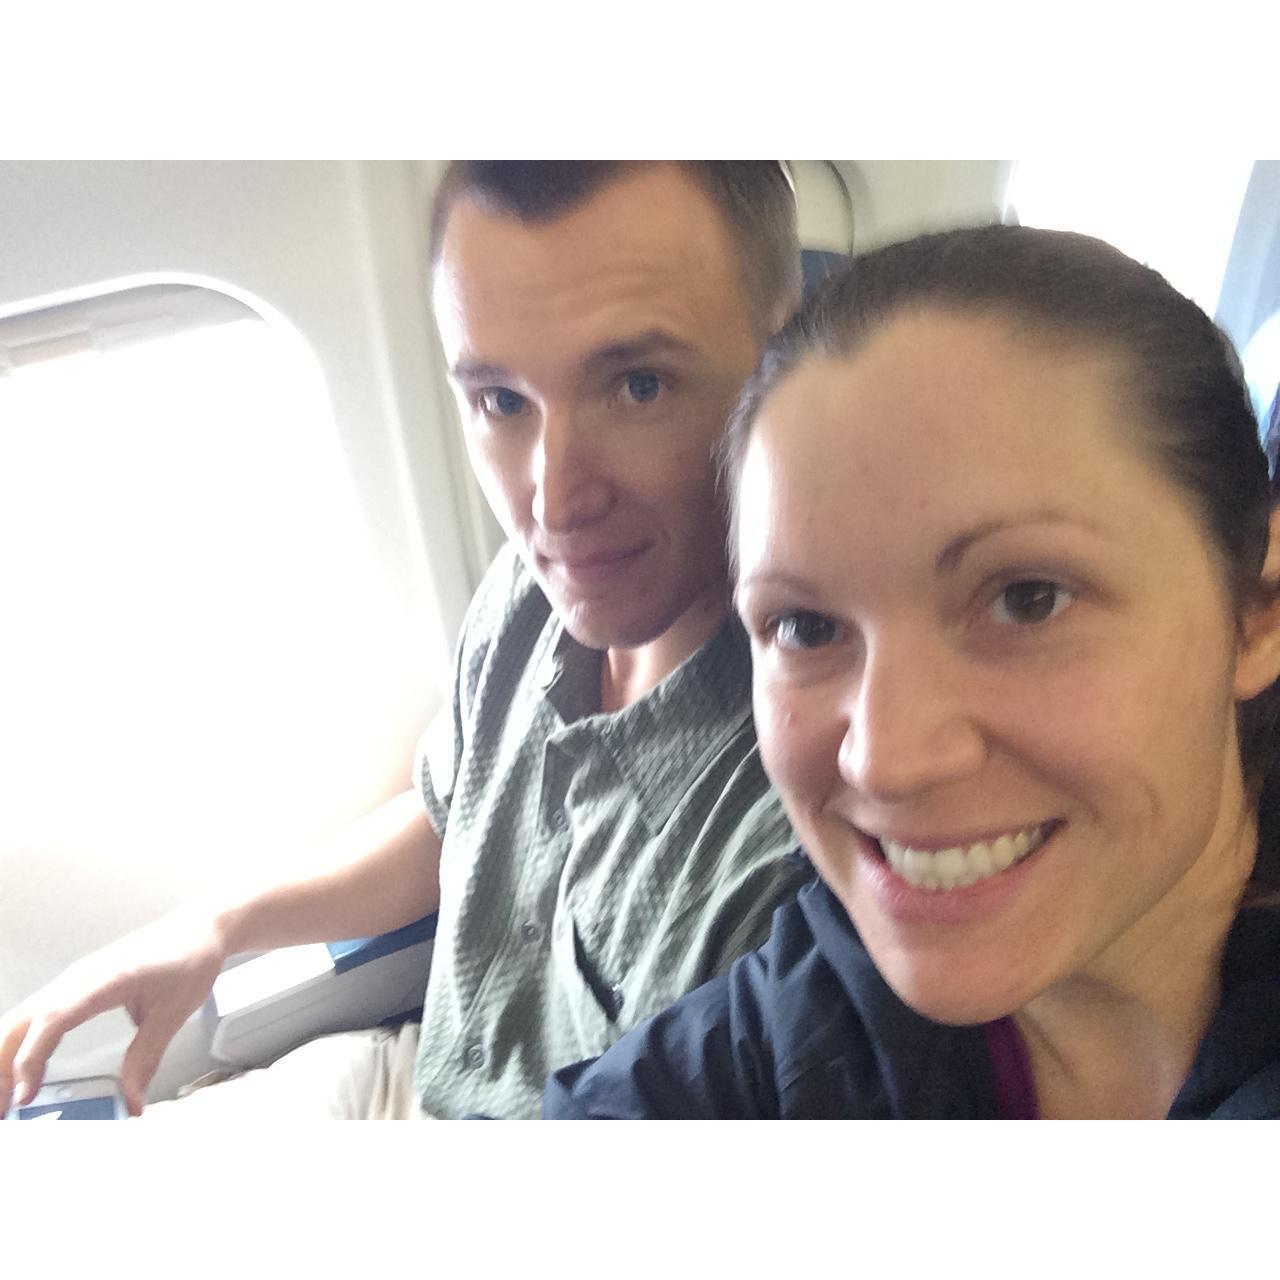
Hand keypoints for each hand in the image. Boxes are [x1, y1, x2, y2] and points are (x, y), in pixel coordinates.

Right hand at [0, 911, 229, 1117]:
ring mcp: (74, 979)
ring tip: (6, 1100)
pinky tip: (25, 1071)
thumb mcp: (173, 1013)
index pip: (53, 1019)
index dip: (32, 1058)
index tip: (23, 1097)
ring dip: (7, 1057)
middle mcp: (79, 978)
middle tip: (3, 1112)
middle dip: (4, 1067)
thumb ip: (147, 1058)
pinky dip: (22, 1044)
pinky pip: (38, 1014)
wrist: (198, 927)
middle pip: (22, 1022)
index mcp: (104, 980)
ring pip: (23, 1018)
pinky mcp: (76, 984)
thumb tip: (132, 1106)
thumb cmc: (189, 961)